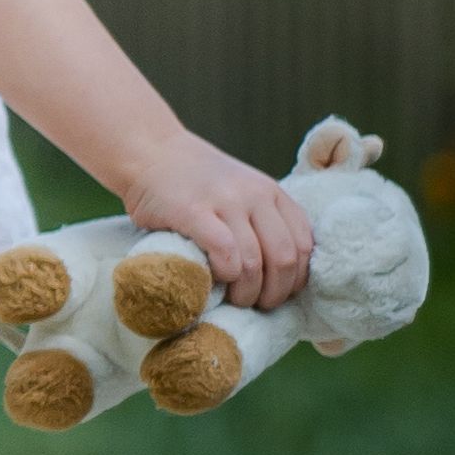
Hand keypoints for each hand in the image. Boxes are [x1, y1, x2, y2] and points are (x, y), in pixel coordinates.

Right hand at [117, 139, 313, 309]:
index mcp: (270, 192)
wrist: (150, 149)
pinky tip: (215, 277)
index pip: (304, 245)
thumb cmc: (195, 181)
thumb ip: (262, 220)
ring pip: (254, 263)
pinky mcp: (193, 212)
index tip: (279, 292)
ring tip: (235, 299)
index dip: (297, 278)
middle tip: (257, 304)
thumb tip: (282, 274)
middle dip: (275, 292)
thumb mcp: (241, 190)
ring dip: (247, 292)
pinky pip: (225, 253)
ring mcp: (224, 201)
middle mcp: (254, 194)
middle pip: (284, 258)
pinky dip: (226, 275)